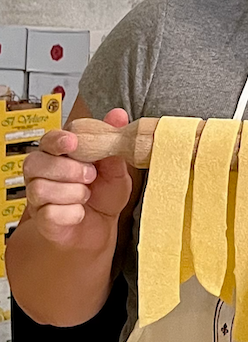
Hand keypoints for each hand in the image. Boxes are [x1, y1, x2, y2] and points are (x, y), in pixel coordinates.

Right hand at [24, 108, 132, 250]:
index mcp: (59, 153)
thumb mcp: (116, 168)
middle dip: (68, 169)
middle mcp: (42, 172)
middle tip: (90, 176)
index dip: (58, 140)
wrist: (101, 226)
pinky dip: (72, 213)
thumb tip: (118, 115)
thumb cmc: (104, 194)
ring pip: (40, 188)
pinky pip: (50, 213)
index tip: (72, 143)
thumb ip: (114, 143)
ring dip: (72, 193)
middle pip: (35, 162)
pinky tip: (80, 212)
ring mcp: (38, 196)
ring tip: (86, 195)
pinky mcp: (42, 219)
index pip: (48, 139)